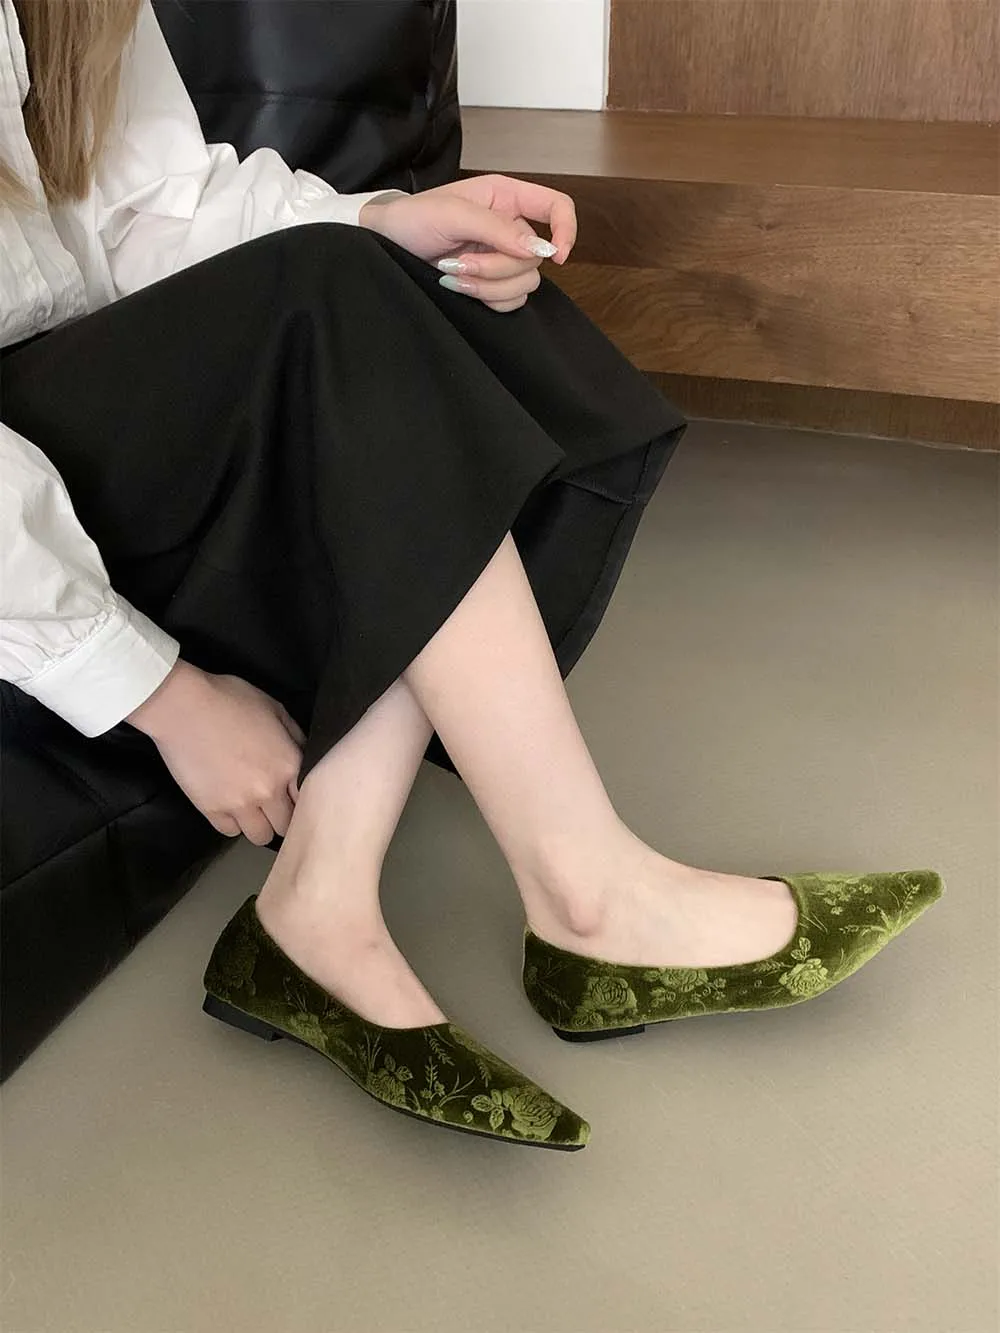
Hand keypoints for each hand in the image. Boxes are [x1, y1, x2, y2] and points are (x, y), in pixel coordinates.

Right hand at [127, 659, 303, 845]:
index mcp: (289, 764)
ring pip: (260, 836)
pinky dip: (231, 823)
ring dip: (258, 825)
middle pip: (286, 825)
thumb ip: (295, 736)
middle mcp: (268, 790)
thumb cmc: (229, 700)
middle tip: (273, 805)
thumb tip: (304, 755)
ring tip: (251, 809)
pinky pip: (229, 832)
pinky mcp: (211, 809)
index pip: (307, 801)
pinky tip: (229, 806)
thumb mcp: (274, 708)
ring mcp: (239, 803)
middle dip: (282, 816)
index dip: (300, 800)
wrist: (183, 707)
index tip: (293, 797)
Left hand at [359, 174, 577, 311]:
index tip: (557, 256)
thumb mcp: (452, 214)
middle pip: (535, 259)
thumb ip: (496, 229)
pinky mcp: (492, 284)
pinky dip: (489, 300)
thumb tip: (540, 249)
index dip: (566, 230)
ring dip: (489, 287)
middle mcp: (510, 228)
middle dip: (498, 268)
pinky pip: (511, 302)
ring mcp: (502, 258)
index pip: (556, 206)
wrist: (387, 244)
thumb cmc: (414, 218)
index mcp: (506, 198)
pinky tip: (461, 289)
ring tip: (453, 275)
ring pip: (524, 284)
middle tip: (458, 264)